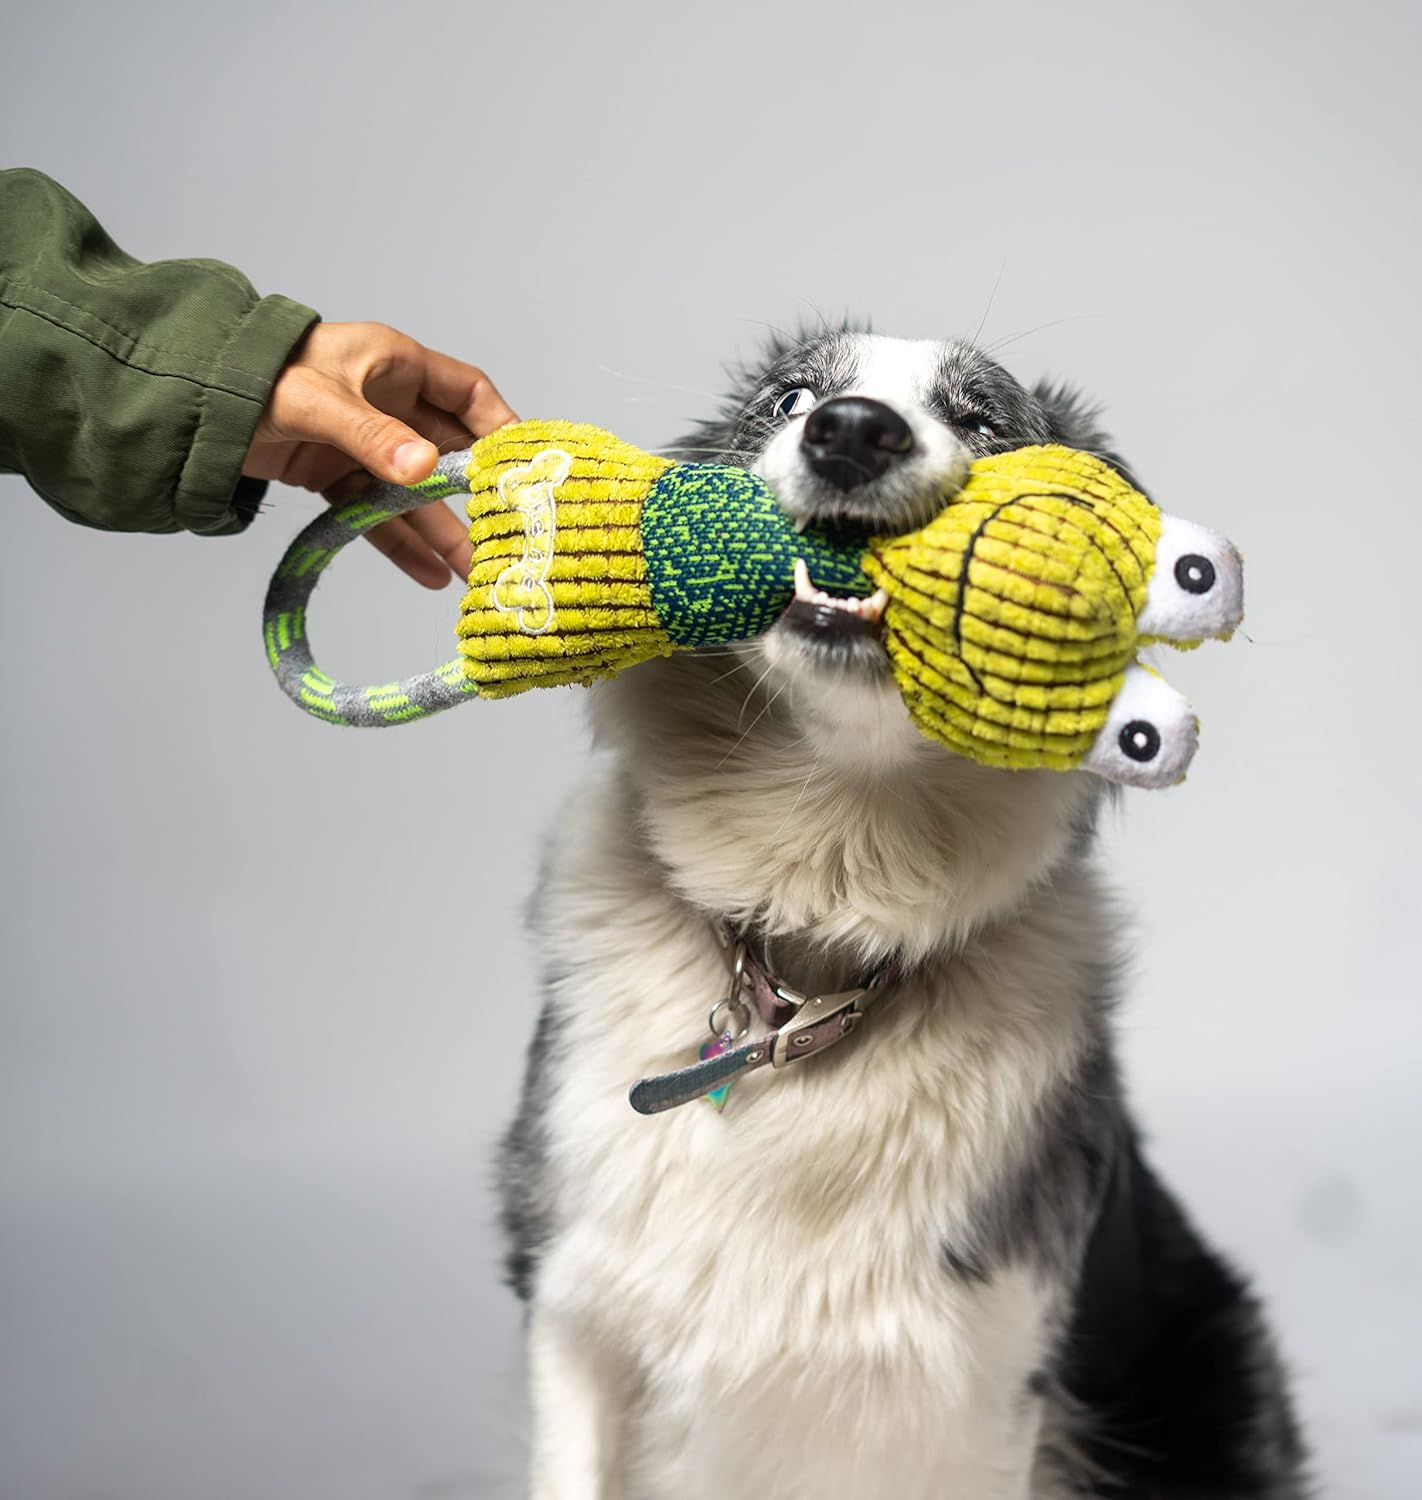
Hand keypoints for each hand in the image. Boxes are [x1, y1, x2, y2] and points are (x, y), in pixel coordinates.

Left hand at [243, 321, 517, 587]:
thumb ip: (370, 436)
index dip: (500, 428)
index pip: (468, 394)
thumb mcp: (315, 401)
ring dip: (441, 531)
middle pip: (448, 454)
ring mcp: (363, 444)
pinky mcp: (335, 476)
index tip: (525, 468)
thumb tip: (423, 469)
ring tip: (472, 573)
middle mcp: (388, 404)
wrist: (183, 397)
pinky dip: (400, 543)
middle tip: (506, 536)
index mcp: (394, 365)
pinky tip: (427, 574)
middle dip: (476, 497)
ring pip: (415, 493)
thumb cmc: (251, 374)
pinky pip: (377, 513)